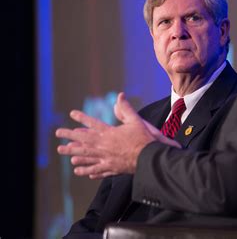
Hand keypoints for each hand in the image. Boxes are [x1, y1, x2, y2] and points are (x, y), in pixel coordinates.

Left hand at [56, 92, 180, 178]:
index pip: (93, 123)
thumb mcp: (136, 121)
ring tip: (62, 150)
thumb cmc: (144, 139)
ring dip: (72, 152)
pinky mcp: (111, 168)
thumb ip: (126, 109)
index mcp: (110, 133)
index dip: (82, 118)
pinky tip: (78, 170)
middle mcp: (104, 145)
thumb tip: (120, 95)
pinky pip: (95, 170)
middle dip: (69, 135)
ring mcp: (106, 158)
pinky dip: (86, 170)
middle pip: (83, 140)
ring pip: (85, 155)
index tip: (72, 114)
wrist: (149, 158)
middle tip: (58, 133)